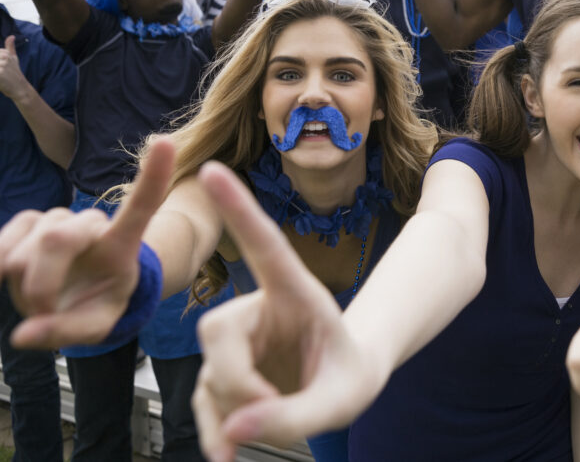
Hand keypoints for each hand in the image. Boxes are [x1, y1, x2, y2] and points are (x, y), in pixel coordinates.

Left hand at [0, 35, 29, 103]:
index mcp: (5, 54)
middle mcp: (4, 57)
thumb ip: (10, 47)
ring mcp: (2, 65)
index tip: (3, 68)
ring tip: (2, 76)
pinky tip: (0, 80)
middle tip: (2, 72)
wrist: (21, 89)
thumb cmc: (15, 74)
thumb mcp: (14, 59)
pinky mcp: (0, 73)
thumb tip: (12, 36)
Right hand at [0, 138, 174, 347]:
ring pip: (27, 246)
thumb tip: (23, 335)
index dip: (153, 174)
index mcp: (122, 244)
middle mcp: (92, 224)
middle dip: (42, 284)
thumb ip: (64, 332)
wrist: (80, 295)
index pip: (142, 205)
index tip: (165, 143)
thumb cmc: (96, 305)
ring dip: (24, 283)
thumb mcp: (94, 326)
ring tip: (41, 300)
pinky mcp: (30, 222)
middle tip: (46, 311)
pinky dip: (0, 265)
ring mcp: (60, 219)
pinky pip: (4, 241)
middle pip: (57, 238)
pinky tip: (6, 277)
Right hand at [191, 163, 386, 461]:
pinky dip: (216, 429)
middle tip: (268, 413)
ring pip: (209, 370)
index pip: (265, 245)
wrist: (345, 385)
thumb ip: (294, 416)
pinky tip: (230, 450)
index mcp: (296, 293)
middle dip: (237, 380)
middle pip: (218, 331)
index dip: (239, 209)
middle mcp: (260, 308)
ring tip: (267, 434)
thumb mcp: (341, 401)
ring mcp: (240, 339)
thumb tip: (237, 430)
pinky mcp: (224, 369)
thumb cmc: (351, 376)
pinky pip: (205, 398)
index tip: (213, 169)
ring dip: (232, 411)